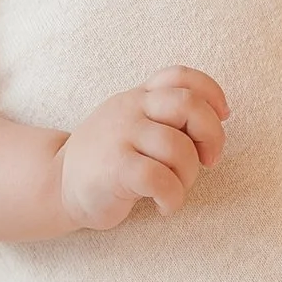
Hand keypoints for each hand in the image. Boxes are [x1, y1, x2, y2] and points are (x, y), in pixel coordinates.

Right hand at [55, 68, 228, 229]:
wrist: (58, 185)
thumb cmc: (108, 159)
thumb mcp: (132, 125)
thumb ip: (164, 117)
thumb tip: (214, 124)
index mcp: (139, 96)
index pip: (181, 76)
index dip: (212, 93)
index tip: (223, 116)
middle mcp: (130, 108)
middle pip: (188, 105)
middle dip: (212, 135)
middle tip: (209, 161)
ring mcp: (120, 136)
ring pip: (178, 148)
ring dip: (189, 176)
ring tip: (175, 189)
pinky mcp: (115, 168)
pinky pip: (161, 179)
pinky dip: (173, 197)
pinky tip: (164, 206)